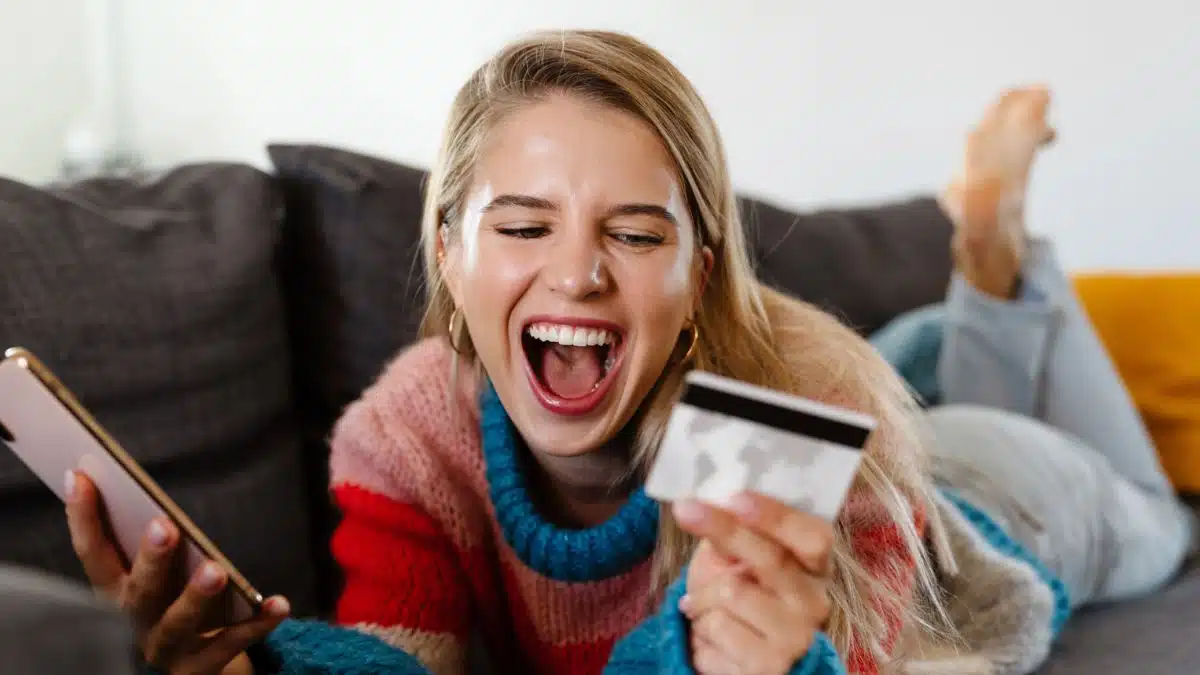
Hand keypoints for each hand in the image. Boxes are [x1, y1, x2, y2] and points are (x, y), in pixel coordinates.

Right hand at [64, 470, 289, 674]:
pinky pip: (233, 642)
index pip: (93, 555)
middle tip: (164, 526)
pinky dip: (257, 623)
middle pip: (139, 593)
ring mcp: (168, 648)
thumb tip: (133, 487)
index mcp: (114, 594)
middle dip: (151, 560)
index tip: (81, 476)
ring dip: (196, 596)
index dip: (83, 518)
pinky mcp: (203, 665)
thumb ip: (139, 543)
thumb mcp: (144, 578)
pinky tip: (279, 603)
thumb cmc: (166, 603)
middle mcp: (135, 623)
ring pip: (179, 623)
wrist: (185, 667)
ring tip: (216, 570)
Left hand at [673, 494, 833, 674]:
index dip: (776, 516)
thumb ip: (738, 532)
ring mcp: (794, 639)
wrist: (738, 653)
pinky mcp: (767, 668)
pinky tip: (708, 631)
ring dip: (702, 595)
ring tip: (700, 604)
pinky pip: (716, 629)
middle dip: (724, 530)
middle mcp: (813, 603)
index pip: (813, 536)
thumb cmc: (740, 590)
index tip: (735, 497)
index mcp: (814, 567)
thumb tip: (708, 503)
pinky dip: (700, 625)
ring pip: (732, 593)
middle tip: (686, 510)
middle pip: (770, 559)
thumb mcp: (739, 558)